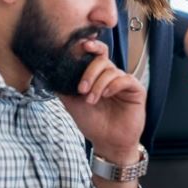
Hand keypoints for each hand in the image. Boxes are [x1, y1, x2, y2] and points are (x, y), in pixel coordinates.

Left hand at [58, 40, 145, 162]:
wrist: (107, 142)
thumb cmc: (93, 123)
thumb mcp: (72, 103)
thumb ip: (64, 87)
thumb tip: (50, 72)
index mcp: (98, 76)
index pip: (97, 54)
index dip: (91, 46)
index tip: (82, 45)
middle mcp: (112, 76)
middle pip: (102, 59)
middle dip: (90, 71)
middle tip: (81, 89)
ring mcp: (124, 82)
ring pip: (112, 71)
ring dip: (98, 84)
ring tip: (92, 100)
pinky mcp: (136, 90)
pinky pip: (125, 79)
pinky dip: (113, 85)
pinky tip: (106, 95)